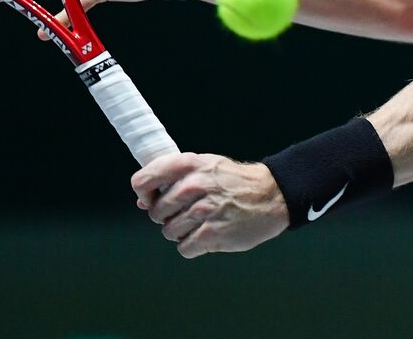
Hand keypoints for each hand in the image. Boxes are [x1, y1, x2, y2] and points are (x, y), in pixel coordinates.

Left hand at [132, 153, 289, 258]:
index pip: (142, 181)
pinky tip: (208, 234)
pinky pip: (184, 248)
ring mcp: (203, 211)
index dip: (144, 194)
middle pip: (155, 213)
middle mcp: (193, 185)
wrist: (271, 195)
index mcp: (188, 165)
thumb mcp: (204, 166)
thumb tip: (142, 202)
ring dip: (182, 232)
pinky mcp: (212, 234)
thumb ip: (172, 179)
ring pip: (169, 232)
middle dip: (167, 216)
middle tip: (189, 212)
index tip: (153, 199)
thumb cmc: (233, 181)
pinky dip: (193, 245)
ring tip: (202, 222)